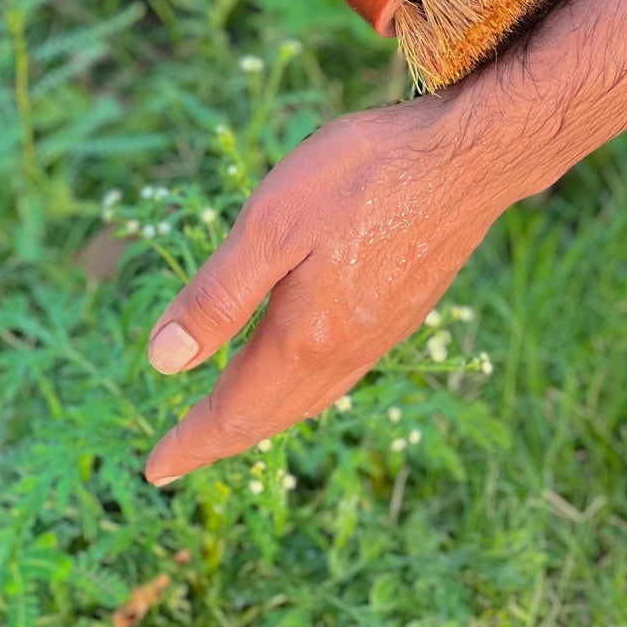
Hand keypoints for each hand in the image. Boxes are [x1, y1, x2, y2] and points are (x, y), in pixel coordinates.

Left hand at [142, 95, 503, 482]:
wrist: (470, 158)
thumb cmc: (365, 176)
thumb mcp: (271, 223)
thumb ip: (218, 295)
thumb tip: (164, 361)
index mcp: (306, 335)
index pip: (236, 407)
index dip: (192, 441)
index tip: (155, 468)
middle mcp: (348, 348)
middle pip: (275, 412)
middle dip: (224, 436)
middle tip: (182, 453)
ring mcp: (384, 331)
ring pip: (314, 396)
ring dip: (267, 416)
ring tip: (236, 419)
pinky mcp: (408, 306)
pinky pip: (346, 372)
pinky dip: (308, 389)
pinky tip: (307, 367)